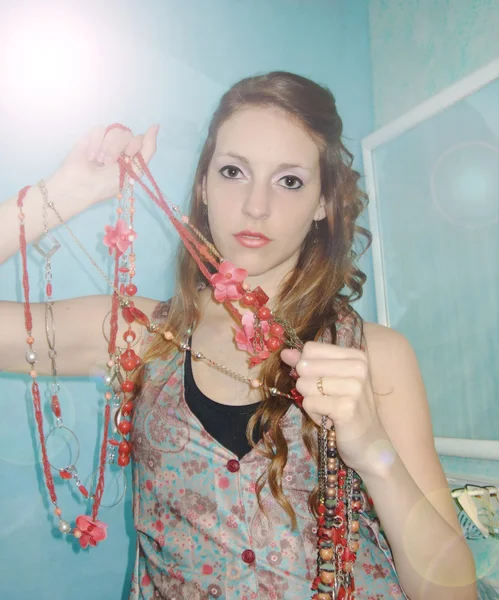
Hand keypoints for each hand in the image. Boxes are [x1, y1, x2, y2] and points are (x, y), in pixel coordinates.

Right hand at [50, 124, 158, 208]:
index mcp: (132, 157)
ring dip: (107, 147)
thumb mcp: (134, 170)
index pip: (140, 139)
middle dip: (118, 148)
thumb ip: (148, 149)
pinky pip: (100, 129)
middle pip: (128, 133)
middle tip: (108, 163)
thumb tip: (156, 126)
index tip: (128, 154)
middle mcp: (121, 148)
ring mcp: (107, 141)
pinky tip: (91, 156)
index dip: (135, 145)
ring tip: (99, 162)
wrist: (81, 184)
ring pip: (115, 130)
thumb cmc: (108, 183)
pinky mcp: (92, 137)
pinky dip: (96, 143)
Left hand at [281, 342, 388, 476]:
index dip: (306, 366)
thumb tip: (285, 352)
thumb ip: (308, 364)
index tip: (322, 381)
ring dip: (310, 401)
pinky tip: (330, 420)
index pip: (311, 348)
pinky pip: (308, 403)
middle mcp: (358, 368)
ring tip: (329, 409)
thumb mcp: (330, 381)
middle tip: (326, 399)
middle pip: (304, 365)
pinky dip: (314, 414)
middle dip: (306, 385)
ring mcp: (355, 387)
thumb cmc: (348, 409)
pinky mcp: (346, 408)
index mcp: (356, 356)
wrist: (370, 444)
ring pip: (304, 384)